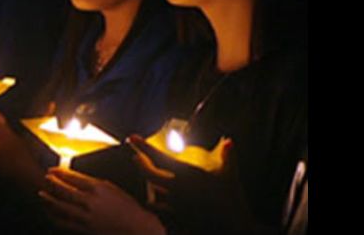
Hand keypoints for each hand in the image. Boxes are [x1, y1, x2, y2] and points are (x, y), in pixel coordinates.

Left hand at [40, 167, 164, 234]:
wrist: (138, 228)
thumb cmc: (128, 207)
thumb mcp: (112, 188)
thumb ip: (94, 184)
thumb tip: (78, 180)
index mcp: (98, 188)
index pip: (73, 178)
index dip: (60, 173)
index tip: (52, 170)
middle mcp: (91, 202)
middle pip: (65, 191)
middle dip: (52, 184)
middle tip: (45, 179)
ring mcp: (87, 217)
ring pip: (62, 206)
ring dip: (50, 199)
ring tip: (41, 194)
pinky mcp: (86, 229)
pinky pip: (66, 222)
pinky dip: (56, 216)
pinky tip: (50, 213)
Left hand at [128, 134, 254, 233]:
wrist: (233, 227)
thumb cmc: (231, 200)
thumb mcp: (230, 176)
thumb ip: (228, 157)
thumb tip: (229, 140)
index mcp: (187, 175)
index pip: (159, 157)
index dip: (143, 146)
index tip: (131, 137)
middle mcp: (176, 188)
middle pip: (148, 174)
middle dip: (141, 164)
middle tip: (136, 157)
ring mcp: (174, 205)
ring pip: (152, 193)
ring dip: (149, 185)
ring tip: (149, 180)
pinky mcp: (175, 218)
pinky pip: (160, 209)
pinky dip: (156, 204)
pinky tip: (154, 201)